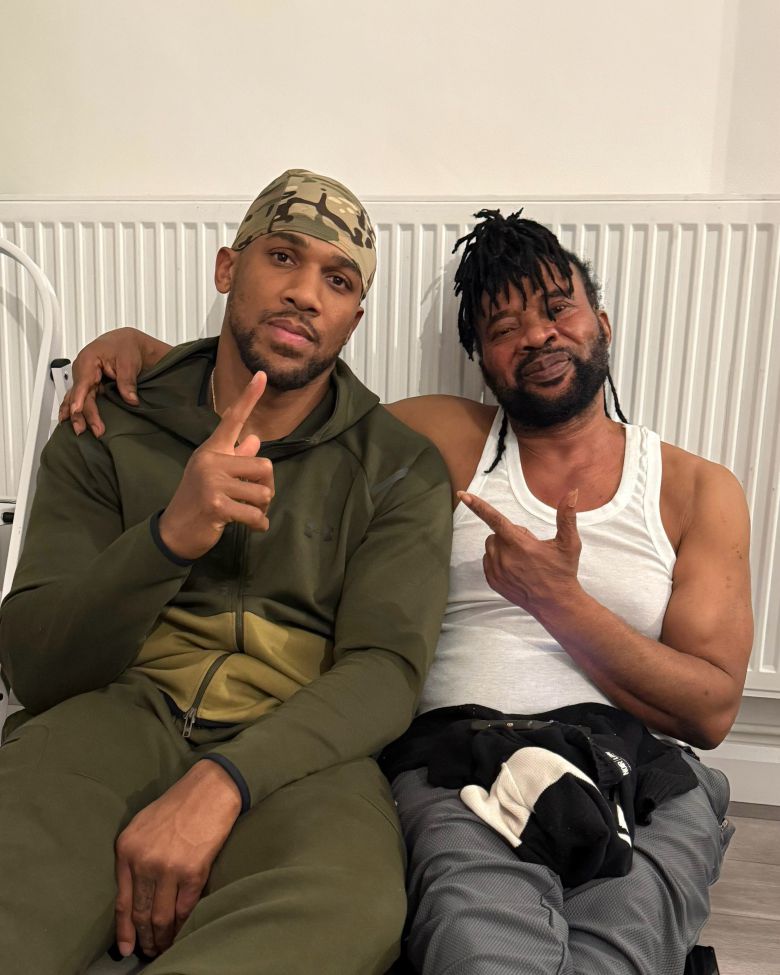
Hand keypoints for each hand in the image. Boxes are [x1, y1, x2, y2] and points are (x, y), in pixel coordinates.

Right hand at [58, 327, 169, 436]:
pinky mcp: (88, 384)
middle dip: (82, 414)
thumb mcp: (128, 361)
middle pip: (79, 395)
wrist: (126, 342)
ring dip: (77, 415)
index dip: (79, 398)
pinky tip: (69, 421)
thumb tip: (131, 400)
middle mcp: (82, 370)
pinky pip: (79, 398)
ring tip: (80, 431)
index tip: (77, 410)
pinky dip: (74, 409)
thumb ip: (127, 381)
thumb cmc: (125, 346)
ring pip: (76, 399)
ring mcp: (83, 378)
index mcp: (88, 360)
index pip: (82, 383)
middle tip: (91, 430)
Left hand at [114, 760, 241, 958]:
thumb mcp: (143, 826)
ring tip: (165, 946)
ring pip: (161, 917)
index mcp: (126, 849)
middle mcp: (143, 861)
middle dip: (145, 938)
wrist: (210, 789)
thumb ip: (134, 857)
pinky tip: (183, 932)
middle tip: (149, 951)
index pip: (122, 902)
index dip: (124, 930)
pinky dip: (182, 925)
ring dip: (163, 937)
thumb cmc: (178, 804)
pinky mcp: (193, 871)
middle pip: (141, 913)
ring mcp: (167, 868)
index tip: (127, 948)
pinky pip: (184, 909)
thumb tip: (132, 893)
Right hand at [158, 371, 273, 559]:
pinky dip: (259, 524)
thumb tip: (255, 438)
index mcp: (212, 450)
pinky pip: (255, 514)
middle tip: (254, 500)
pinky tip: (251, 526)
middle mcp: (211, 460)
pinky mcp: (216, 505)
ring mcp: (212, 482)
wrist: (175, 531)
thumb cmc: (198, 500)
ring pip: (263, 492)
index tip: (262, 374)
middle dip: (266, 487)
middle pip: (264, 465)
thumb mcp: (214, 474)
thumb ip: (235, 457)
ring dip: (262, 508)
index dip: (249, 397)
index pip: (233, 419)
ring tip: (248, 513)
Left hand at [459, 488, 581, 618]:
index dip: (478, 506)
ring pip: (491, 547)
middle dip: (509, 535)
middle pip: (496, 533)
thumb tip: (573, 492)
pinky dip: (498, 561)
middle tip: (529, 548)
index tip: (463, 496)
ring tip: (523, 560)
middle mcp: (504, 557)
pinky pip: (488, 562)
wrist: (555, 604)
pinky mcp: (493, 581)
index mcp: (520, 544)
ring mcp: (496, 571)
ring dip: (502, 547)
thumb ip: (567, 516)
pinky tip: (516, 569)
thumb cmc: (563, 572)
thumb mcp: (569, 543)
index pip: (495, 519)